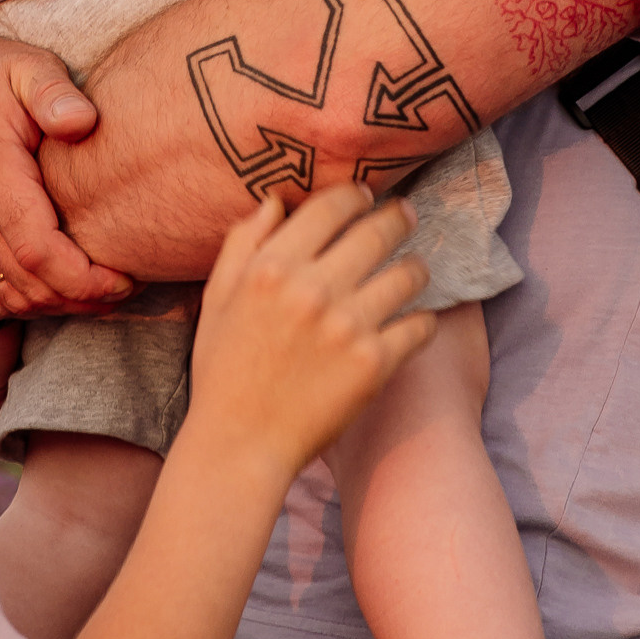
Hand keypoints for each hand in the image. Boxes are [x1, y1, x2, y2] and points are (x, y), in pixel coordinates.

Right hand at [0, 3, 134, 316]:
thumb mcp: (24, 65)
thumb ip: (55, 92)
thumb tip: (84, 122)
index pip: (37, 250)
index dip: (84, 279)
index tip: (126, 279)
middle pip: (25, 284)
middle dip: (80, 299)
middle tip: (124, 290)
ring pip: (3, 296)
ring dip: (54, 306)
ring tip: (97, 294)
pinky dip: (18, 304)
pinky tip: (53, 291)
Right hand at [187, 185, 435, 481]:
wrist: (241, 443)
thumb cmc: (224, 370)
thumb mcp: (217, 298)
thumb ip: (243, 242)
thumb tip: (275, 201)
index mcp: (271, 267)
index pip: (330, 207)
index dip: (355, 195)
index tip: (365, 197)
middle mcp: (313, 289)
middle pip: (378, 231)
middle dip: (397, 218)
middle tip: (405, 216)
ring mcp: (348, 326)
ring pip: (408, 274)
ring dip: (414, 267)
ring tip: (413, 270)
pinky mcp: (375, 364)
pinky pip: (421, 326)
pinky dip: (422, 321)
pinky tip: (413, 321)